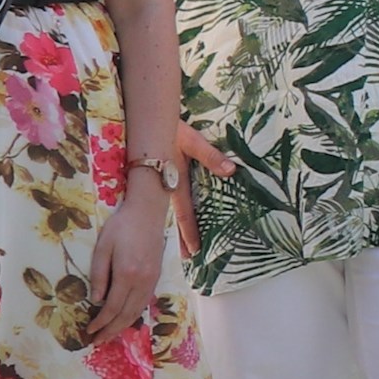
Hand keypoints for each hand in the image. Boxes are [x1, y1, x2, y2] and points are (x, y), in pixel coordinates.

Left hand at [81, 185, 168, 343]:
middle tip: (97, 342)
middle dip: (111, 331)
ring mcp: (152, 280)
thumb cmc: (121, 226)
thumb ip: (99, 275)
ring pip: (138, 311)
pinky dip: (133, 315)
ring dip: (123, 326)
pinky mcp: (156, 276)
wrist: (148, 212)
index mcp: (127, 274)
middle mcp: (142, 281)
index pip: (113, 308)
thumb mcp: (103, 247)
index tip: (89, 332)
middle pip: (127, 314)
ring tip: (109, 335)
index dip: (101, 323)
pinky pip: (144, 302)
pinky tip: (124, 318)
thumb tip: (97, 301)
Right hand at [159, 122, 236, 259]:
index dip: (189, 233)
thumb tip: (230, 171)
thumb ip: (211, 156)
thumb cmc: (171, 129)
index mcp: (176, 182)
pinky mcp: (158, 177)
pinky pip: (161, 201)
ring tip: (173, 248)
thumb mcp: (192, 141)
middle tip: (184, 259)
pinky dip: (162, 214)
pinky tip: (159, 223)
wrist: (147, 119)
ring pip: (166, 213)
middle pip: (175, 219)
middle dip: (179, 239)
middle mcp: (167, 188)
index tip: (193, 252)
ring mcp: (161, 184)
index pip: (185, 215)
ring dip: (170, 229)